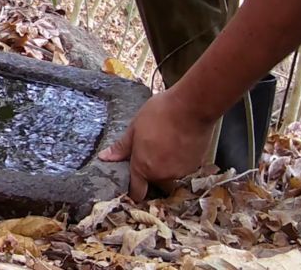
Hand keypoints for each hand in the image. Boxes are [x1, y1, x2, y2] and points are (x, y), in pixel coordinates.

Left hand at [98, 89, 213, 200]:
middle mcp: (162, 174)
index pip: (137, 191)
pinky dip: (181, 158)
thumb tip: (105, 157)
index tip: (133, 187)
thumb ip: (121, 147)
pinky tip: (180, 141)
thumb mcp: (135, 126)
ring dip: (167, 162)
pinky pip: (184, 166)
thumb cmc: (161, 113)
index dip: (134, 191)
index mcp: (143, 166)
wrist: (192, 107)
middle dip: (152, 168)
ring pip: (170, 172)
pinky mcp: (195, 165)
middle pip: (154, 179)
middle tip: (152, 148)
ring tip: (167, 140)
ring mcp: (180, 171)